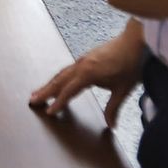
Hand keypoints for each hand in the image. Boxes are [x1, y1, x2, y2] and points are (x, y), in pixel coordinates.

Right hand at [28, 31, 143, 127]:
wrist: (135, 41)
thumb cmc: (131, 64)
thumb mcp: (123, 89)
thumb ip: (114, 108)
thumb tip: (112, 126)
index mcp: (88, 73)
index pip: (69, 90)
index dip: (59, 102)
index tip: (49, 112)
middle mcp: (81, 65)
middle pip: (59, 80)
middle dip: (45, 91)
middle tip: (32, 101)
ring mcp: (83, 60)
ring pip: (62, 73)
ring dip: (50, 84)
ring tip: (38, 92)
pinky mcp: (86, 58)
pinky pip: (68, 69)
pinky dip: (59, 77)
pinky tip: (58, 81)